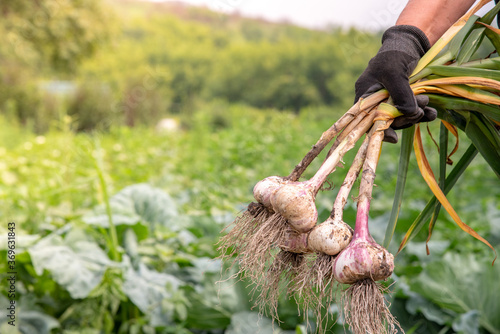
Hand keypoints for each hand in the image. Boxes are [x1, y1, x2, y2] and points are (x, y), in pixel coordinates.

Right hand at [354, 25, 436, 142]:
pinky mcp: (406, 98)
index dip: (377, 130)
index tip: (392, 137)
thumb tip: (409, 114)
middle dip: (404, 118)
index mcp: (365, 94)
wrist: (412, 41)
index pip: (366, 119)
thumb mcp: (394, 72)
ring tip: (428, 107)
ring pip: (402, 118)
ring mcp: (391, 100)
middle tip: (420, 110)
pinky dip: (423, 114)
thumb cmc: (396, 54)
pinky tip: (432, 112)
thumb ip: (400, 94)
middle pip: (387, 121)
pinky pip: (413, 113)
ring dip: (416, 116)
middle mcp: (376, 100)